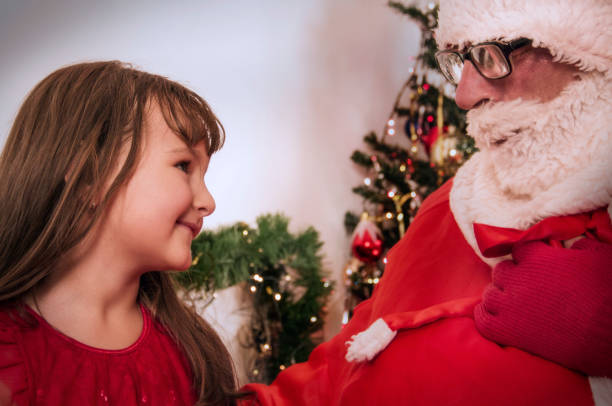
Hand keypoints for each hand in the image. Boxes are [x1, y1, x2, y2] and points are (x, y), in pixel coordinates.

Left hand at [474, 239, 611, 376]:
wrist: (608, 332)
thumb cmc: (607, 293)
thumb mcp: (599, 258)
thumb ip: (581, 248)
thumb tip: (576, 245)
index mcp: (537, 258)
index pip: (519, 250)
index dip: (527, 258)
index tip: (535, 266)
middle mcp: (517, 278)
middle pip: (501, 272)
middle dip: (512, 278)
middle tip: (526, 289)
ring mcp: (509, 304)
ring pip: (490, 294)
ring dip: (500, 298)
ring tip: (513, 305)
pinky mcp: (506, 329)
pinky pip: (482, 319)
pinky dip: (485, 316)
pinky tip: (493, 318)